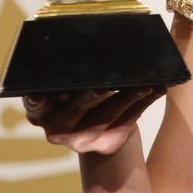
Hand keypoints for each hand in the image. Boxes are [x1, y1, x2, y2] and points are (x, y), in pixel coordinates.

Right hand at [23, 87, 165, 154]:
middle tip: (105, 85)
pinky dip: (144, 103)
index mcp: (41, 110)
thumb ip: (67, 76)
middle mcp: (57, 129)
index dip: (36, 99)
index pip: (35, 103)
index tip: (37, 93)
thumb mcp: (66, 87)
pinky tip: (157, 90)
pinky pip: (127, 122)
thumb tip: (82, 47)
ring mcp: (81, 141)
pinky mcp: (106, 145)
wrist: (97, 128)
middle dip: (94, 95)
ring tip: (146, 83)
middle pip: (78, 106)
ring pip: (108, 115)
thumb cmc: (77, 95)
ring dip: (129, 97)